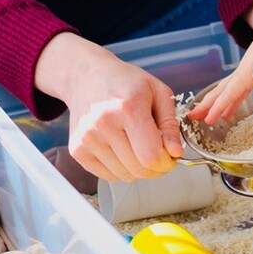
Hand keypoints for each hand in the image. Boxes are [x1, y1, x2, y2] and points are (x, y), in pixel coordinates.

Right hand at [35, 33, 182, 183]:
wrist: (87, 76)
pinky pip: (107, 176)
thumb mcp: (157, 91)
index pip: (151, 156)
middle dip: (155, 168)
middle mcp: (103, 124)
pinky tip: (121, 150)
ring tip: (137, 147)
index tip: (170, 157)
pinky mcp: (77, 149)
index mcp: (128, 108)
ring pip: (123, 176)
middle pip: (138, 169)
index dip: (166, 162)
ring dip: (137, 168)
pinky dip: (120, 169)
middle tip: (158, 155)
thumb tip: (176, 152)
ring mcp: (87, 138)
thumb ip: (170, 124)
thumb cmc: (125, 82)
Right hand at [189, 0, 252, 123]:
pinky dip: (230, 103)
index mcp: (245, 72)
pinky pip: (236, 92)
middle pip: (220, 92)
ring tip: (203, 117)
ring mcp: (245, 74)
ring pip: (225, 92)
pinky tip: (228, 113)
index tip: (207, 120)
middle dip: (206, 105)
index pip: (228, 93)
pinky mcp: (251, 74)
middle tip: (191, 117)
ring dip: (213, 104)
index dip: (217, 107)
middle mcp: (241, 74)